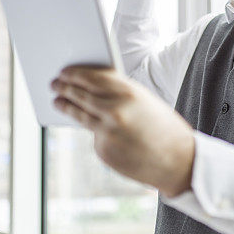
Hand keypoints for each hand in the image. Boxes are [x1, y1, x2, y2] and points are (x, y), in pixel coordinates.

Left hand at [50, 66, 194, 197]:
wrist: (178, 161)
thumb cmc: (164, 128)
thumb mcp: (145, 102)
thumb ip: (120, 94)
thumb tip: (92, 89)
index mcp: (128, 92)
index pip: (92, 77)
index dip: (75, 73)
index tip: (64, 72)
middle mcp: (114, 110)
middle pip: (81, 95)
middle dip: (65, 88)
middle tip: (54, 84)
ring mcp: (107, 132)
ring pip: (80, 115)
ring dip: (66, 106)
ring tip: (57, 101)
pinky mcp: (104, 150)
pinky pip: (94, 137)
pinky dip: (93, 132)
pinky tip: (95, 128)